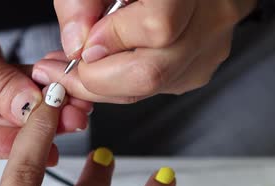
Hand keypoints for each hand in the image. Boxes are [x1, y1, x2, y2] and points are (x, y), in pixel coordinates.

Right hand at [0, 0, 91, 158]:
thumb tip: (35, 111)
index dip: (11, 142)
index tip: (49, 142)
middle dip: (35, 122)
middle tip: (73, 118)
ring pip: (9, 108)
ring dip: (43, 103)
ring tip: (76, 102)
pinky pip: (12, 86)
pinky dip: (35, 83)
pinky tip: (61, 83)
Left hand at [32, 0, 256, 101]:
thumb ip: (81, 2)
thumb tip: (75, 45)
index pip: (157, 27)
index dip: (112, 39)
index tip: (85, 40)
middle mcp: (209, 20)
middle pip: (151, 74)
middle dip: (96, 78)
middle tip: (65, 68)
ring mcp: (209, 49)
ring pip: (149, 88)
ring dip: (104, 83)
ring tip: (78, 63)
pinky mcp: (199, 67)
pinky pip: (154, 88)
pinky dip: (122, 81)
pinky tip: (108, 62)